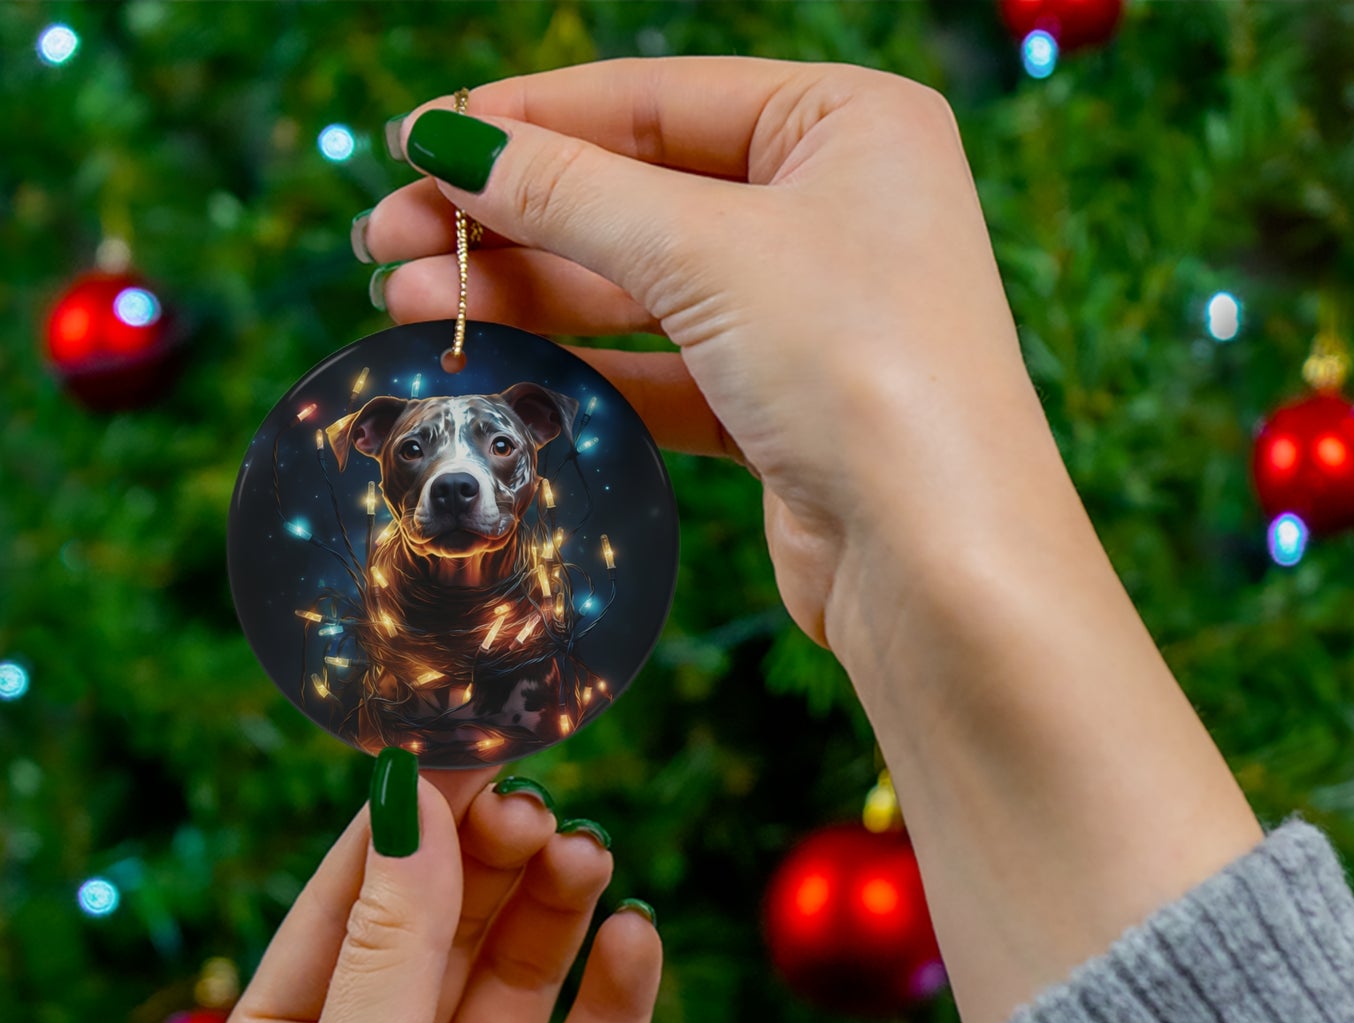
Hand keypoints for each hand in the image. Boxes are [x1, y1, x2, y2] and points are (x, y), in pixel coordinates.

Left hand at [201, 767, 661, 1022]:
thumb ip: (391, 946)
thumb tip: (411, 800)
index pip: (352, 900)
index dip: (409, 822)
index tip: (466, 742)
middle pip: (446, 927)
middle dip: (490, 862)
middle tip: (539, 807)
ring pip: (521, 977)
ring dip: (555, 911)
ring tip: (589, 857)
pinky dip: (617, 995)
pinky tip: (635, 940)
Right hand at [361, 56, 1055, 654]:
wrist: (938, 561)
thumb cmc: (860, 368)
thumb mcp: (707, 251)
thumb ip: (571, 192)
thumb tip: (449, 142)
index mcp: (848, 124)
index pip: (656, 99)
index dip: (528, 119)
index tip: (416, 142)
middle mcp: (834, 209)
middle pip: (637, 194)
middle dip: (509, 218)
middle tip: (385, 240)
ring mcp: (809, 314)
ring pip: (640, 287)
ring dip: (526, 294)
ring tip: (406, 304)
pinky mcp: (782, 407)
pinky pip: (662, 369)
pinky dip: (582, 368)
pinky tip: (494, 364)